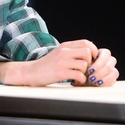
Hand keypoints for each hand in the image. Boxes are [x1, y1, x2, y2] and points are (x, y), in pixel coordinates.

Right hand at [0, 39, 118, 86]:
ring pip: (84, 65)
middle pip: (87, 52)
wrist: (31, 72)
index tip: (92, 60)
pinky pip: (79, 75)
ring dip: (85, 73)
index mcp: (64, 46)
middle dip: (90, 62)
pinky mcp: (60, 72)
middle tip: (86, 69)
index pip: (86, 42)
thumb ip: (72, 52)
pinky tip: (75, 81)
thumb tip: (90, 55)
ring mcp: (61, 61)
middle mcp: (63, 51)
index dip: (93, 51)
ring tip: (79, 76)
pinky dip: (80, 80)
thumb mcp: (59, 53)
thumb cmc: (47, 65)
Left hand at [80, 46, 118, 86]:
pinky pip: (114, 79)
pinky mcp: (111, 78)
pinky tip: (98, 84)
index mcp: (100, 53)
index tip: (90, 70)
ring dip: (103, 77)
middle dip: (101, 70)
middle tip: (91, 77)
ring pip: (114, 71)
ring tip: (93, 81)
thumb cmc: (78, 69)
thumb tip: (83, 62)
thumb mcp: (78, 63)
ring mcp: (110, 69)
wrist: (78, 80)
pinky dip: (106, 82)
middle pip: (112, 61)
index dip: (99, 61)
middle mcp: (107, 60)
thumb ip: (82, 60)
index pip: (106, 53)